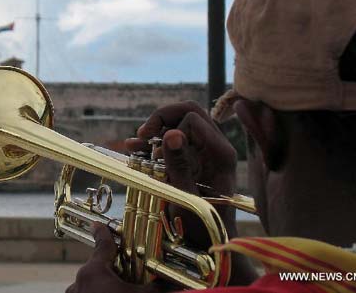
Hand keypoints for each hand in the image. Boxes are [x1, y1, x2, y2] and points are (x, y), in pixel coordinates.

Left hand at [66, 224, 155, 292]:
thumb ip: (158, 288)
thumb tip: (174, 284)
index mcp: (95, 271)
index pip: (102, 245)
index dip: (104, 233)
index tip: (99, 224)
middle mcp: (80, 281)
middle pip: (96, 266)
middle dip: (110, 267)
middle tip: (125, 271)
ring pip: (89, 284)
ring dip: (102, 285)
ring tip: (118, 291)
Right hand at [126, 101, 237, 235]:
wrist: (209, 244)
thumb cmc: (202, 227)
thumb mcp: (186, 198)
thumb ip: (179, 166)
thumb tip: (172, 133)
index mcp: (220, 154)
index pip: (192, 119)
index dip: (169, 129)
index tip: (154, 150)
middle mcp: (215, 146)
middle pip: (188, 111)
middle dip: (161, 118)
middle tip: (142, 134)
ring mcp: (206, 150)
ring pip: (180, 121)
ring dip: (156, 130)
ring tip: (136, 144)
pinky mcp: (194, 157)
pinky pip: (175, 137)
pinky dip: (155, 141)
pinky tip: (135, 149)